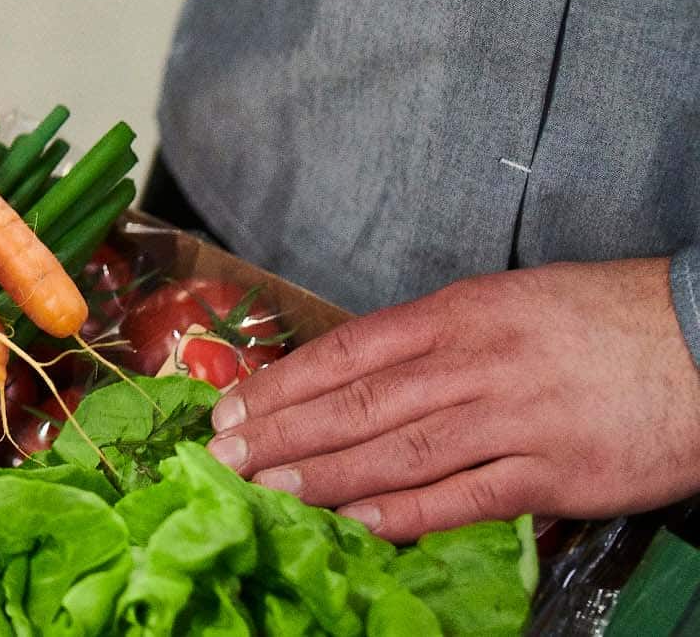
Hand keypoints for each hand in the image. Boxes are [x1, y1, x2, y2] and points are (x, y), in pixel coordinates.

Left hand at [209, 258, 699, 540]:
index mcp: (458, 314)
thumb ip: (438, 337)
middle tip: (224, 456)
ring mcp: (514, 418)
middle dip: (284, 432)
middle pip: (359, 402)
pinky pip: (466, 496)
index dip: (285, 384)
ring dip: (326, 474)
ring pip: (399, 449)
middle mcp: (475, 362)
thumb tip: (365, 372)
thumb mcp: (507, 303)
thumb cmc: (602, 319)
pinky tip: (358, 523)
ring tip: (268, 489)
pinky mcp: (555, 472)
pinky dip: (407, 513)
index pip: (348, 351)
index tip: (234, 408)